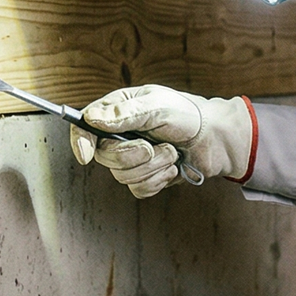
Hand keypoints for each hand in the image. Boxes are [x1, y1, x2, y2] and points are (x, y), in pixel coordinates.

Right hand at [69, 85, 253, 197]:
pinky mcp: (146, 177)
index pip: (84, 127)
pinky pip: (139, 189)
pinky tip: (172, 168)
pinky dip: (158, 180)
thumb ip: (124, 114)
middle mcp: (121, 135)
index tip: (86, 154)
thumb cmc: (188, 115)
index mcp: (118, 112)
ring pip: (122, 176)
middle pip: (104, 156)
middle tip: (152, 146)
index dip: (80, 141)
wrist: (215, 139)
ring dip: (152, 166)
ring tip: (171, 152)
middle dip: (132, 155)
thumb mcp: (156, 106)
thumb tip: (92, 118)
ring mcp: (133, 158)